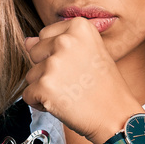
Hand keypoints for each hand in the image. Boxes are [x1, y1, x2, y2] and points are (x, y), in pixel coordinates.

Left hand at [23, 17, 138, 143]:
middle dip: (47, 70)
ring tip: (69, 94)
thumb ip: (58, 42)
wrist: (116, 116)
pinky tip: (61, 106)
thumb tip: (27, 41)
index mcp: (79, 27)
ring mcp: (54, 63)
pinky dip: (40, 104)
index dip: (56, 55)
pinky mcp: (44, 86)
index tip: (76, 66)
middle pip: (35, 53)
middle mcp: (65, 40)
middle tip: (73, 82)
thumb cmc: (105, 87)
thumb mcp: (89, 53)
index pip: (45, 36)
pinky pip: (27, 95)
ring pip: (31, 75)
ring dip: (44, 88)